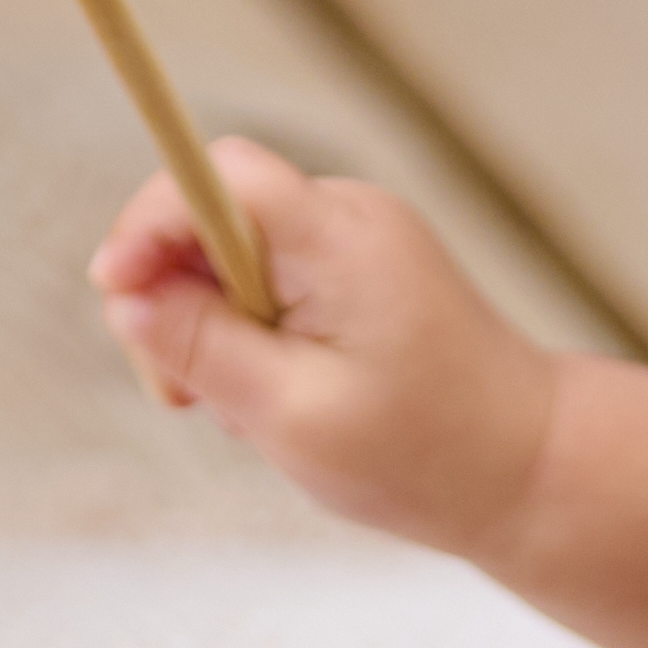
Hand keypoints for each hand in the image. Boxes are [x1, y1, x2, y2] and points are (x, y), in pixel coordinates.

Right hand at [92, 140, 569, 554]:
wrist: (532, 471)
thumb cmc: (425, 455)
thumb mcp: (290, 415)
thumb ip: (200, 349)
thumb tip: (124, 298)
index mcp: (340, 239)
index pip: (217, 175)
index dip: (149, 221)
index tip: (115, 291)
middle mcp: (350, 219)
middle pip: (211, 217)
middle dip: (174, 300)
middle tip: (183, 400)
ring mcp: (357, 242)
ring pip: (233, 258)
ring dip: (213, 333)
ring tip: (252, 416)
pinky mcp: (359, 273)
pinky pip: (270, 283)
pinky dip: (252, 339)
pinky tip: (280, 401)